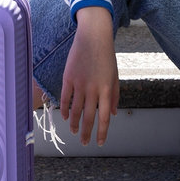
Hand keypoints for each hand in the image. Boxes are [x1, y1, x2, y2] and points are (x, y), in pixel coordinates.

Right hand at [59, 7, 119, 145]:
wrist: (93, 37)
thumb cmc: (106, 57)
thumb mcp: (115, 76)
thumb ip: (114, 96)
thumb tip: (112, 115)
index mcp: (107, 89)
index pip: (104, 117)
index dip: (102, 131)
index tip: (100, 143)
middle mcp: (93, 89)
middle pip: (88, 117)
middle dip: (86, 133)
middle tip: (83, 143)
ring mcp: (80, 84)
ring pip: (75, 110)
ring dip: (74, 124)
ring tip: (74, 132)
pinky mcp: (68, 78)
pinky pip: (65, 98)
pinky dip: (64, 109)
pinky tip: (65, 117)